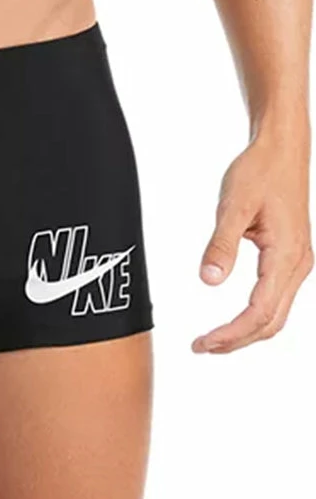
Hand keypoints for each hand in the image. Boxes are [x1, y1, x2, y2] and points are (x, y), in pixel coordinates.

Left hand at [193, 131, 312, 353]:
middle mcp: (297, 265)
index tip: (203, 343)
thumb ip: (221, 244)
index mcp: (286, 256)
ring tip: (212, 340)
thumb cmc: (259, 172)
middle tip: (201, 347)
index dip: (231, 333)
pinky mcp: (290, 257)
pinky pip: (275, 298)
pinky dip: (254, 316)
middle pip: (271, 322)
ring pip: (276, 313)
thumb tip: (209, 280)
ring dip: (245, 331)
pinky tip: (233, 319)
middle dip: (237, 340)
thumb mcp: (232, 205)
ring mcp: (296, 262)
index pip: (259, 312)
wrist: (281, 150)